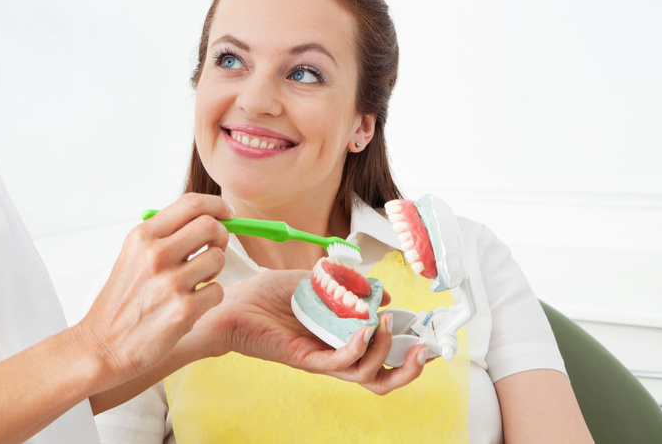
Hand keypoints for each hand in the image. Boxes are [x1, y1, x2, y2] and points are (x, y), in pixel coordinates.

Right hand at [70, 193, 232, 387]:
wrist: (102, 345)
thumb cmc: (122, 300)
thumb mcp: (133, 256)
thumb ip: (164, 235)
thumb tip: (207, 217)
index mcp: (142, 236)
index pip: (191, 204)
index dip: (217, 205)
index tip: (226, 214)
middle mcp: (155, 255)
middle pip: (211, 226)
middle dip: (221, 235)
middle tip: (214, 248)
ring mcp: (170, 283)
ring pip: (218, 258)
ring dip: (215, 270)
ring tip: (197, 281)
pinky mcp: (184, 311)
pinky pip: (217, 291)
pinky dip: (210, 297)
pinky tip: (192, 304)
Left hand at [196, 269, 428, 394]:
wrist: (234, 301)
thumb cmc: (269, 294)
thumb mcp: (318, 282)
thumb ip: (350, 287)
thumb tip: (383, 294)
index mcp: (341, 338)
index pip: (382, 355)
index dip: (407, 347)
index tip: (426, 331)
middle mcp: (335, 353)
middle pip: (381, 378)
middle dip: (409, 368)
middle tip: (423, 348)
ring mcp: (321, 359)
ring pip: (365, 375)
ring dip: (384, 352)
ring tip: (387, 326)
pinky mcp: (304, 358)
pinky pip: (339, 363)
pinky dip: (357, 349)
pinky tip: (364, 330)